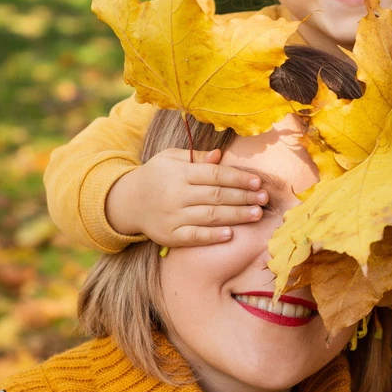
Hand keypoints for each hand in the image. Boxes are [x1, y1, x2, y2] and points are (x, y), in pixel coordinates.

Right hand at [104, 148, 267, 245]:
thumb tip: (220, 155)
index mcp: (180, 173)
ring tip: (256, 214)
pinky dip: (212, 236)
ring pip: (210, 216)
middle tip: (264, 199)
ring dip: (236, 216)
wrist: (126, 201)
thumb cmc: (155, 176)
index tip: (258, 182)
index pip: (215, 175)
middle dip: (244, 197)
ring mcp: (173, 216)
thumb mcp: (170, 159)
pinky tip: (230, 234)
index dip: (238, 178)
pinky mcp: (169, 235)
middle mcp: (176, 194)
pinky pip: (194, 236)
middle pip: (217, 196)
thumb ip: (196, 158)